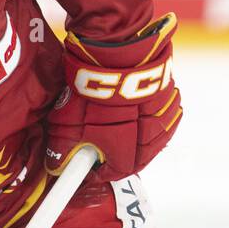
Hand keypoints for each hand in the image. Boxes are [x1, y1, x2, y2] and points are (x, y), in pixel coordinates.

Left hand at [45, 12, 182, 180]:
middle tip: (93, 135)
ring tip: (109, 112)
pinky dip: (145, 110)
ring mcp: (165, 118)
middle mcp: (153, 142)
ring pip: (149, 134)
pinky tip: (128, 99)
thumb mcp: (66, 128)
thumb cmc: (92, 94)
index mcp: (129, 156)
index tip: (82, 160)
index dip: (93, 168)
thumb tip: (57, 165)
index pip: (111, 174)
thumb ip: (62, 153)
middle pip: (133, 156)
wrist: (117, 53)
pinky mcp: (171, 96)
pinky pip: (159, 112)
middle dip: (114, 149)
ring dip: (133, 129)